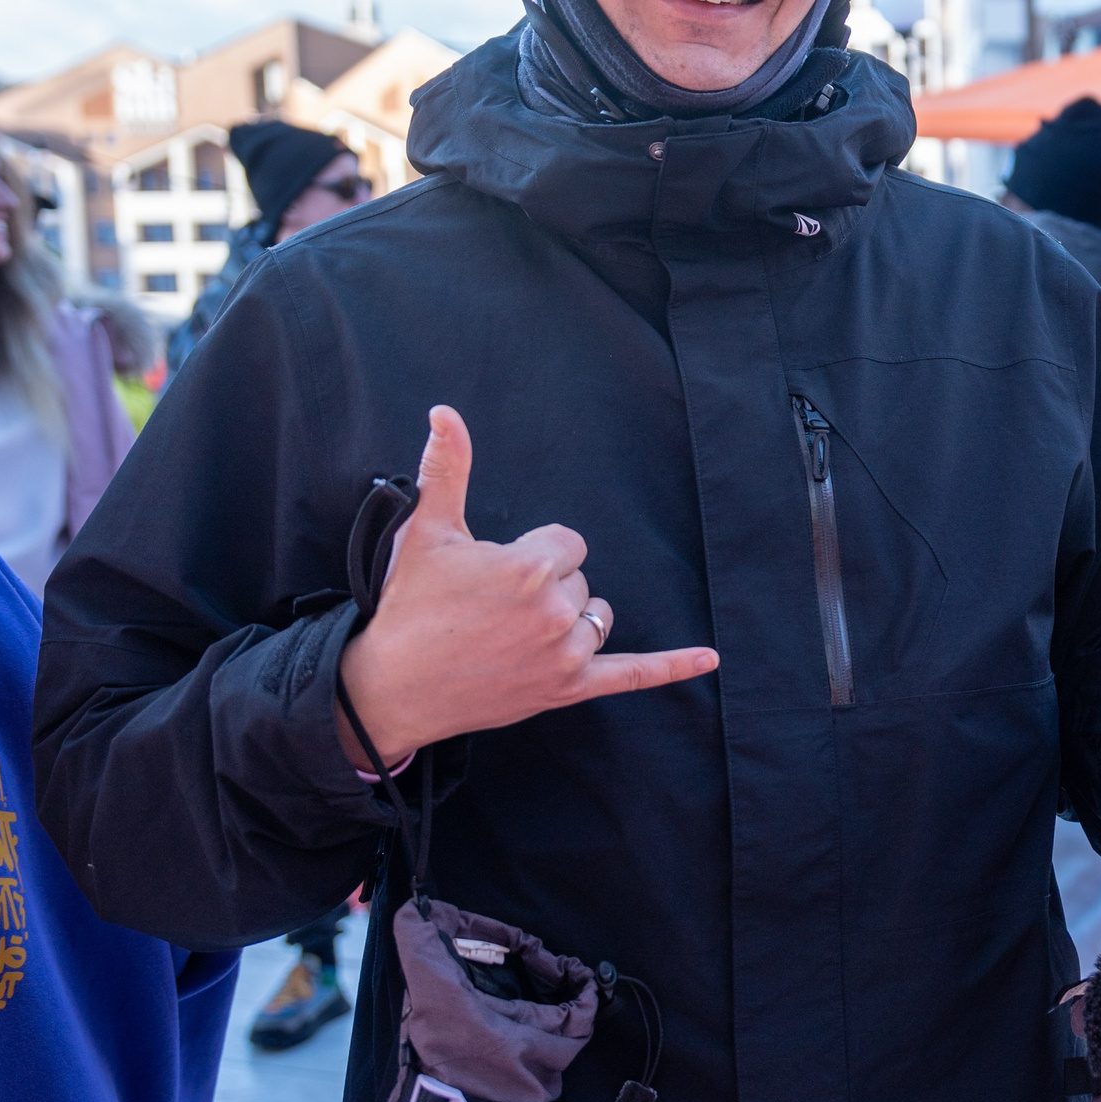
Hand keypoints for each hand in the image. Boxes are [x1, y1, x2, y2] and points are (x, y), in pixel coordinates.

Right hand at [335, 406, 718, 770]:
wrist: (391, 688)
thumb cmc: (409, 606)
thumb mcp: (427, 532)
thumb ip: (448, 468)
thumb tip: (445, 411)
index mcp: (530, 567)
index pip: (568, 543)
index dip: (533, 554)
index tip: (494, 575)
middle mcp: (555, 611)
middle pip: (581, 579)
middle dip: (546, 588)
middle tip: (491, 610)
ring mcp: (565, 654)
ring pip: (597, 616)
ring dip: (571, 620)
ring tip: (516, 634)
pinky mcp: (569, 690)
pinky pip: (631, 674)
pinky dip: (671, 668)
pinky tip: (709, 658)